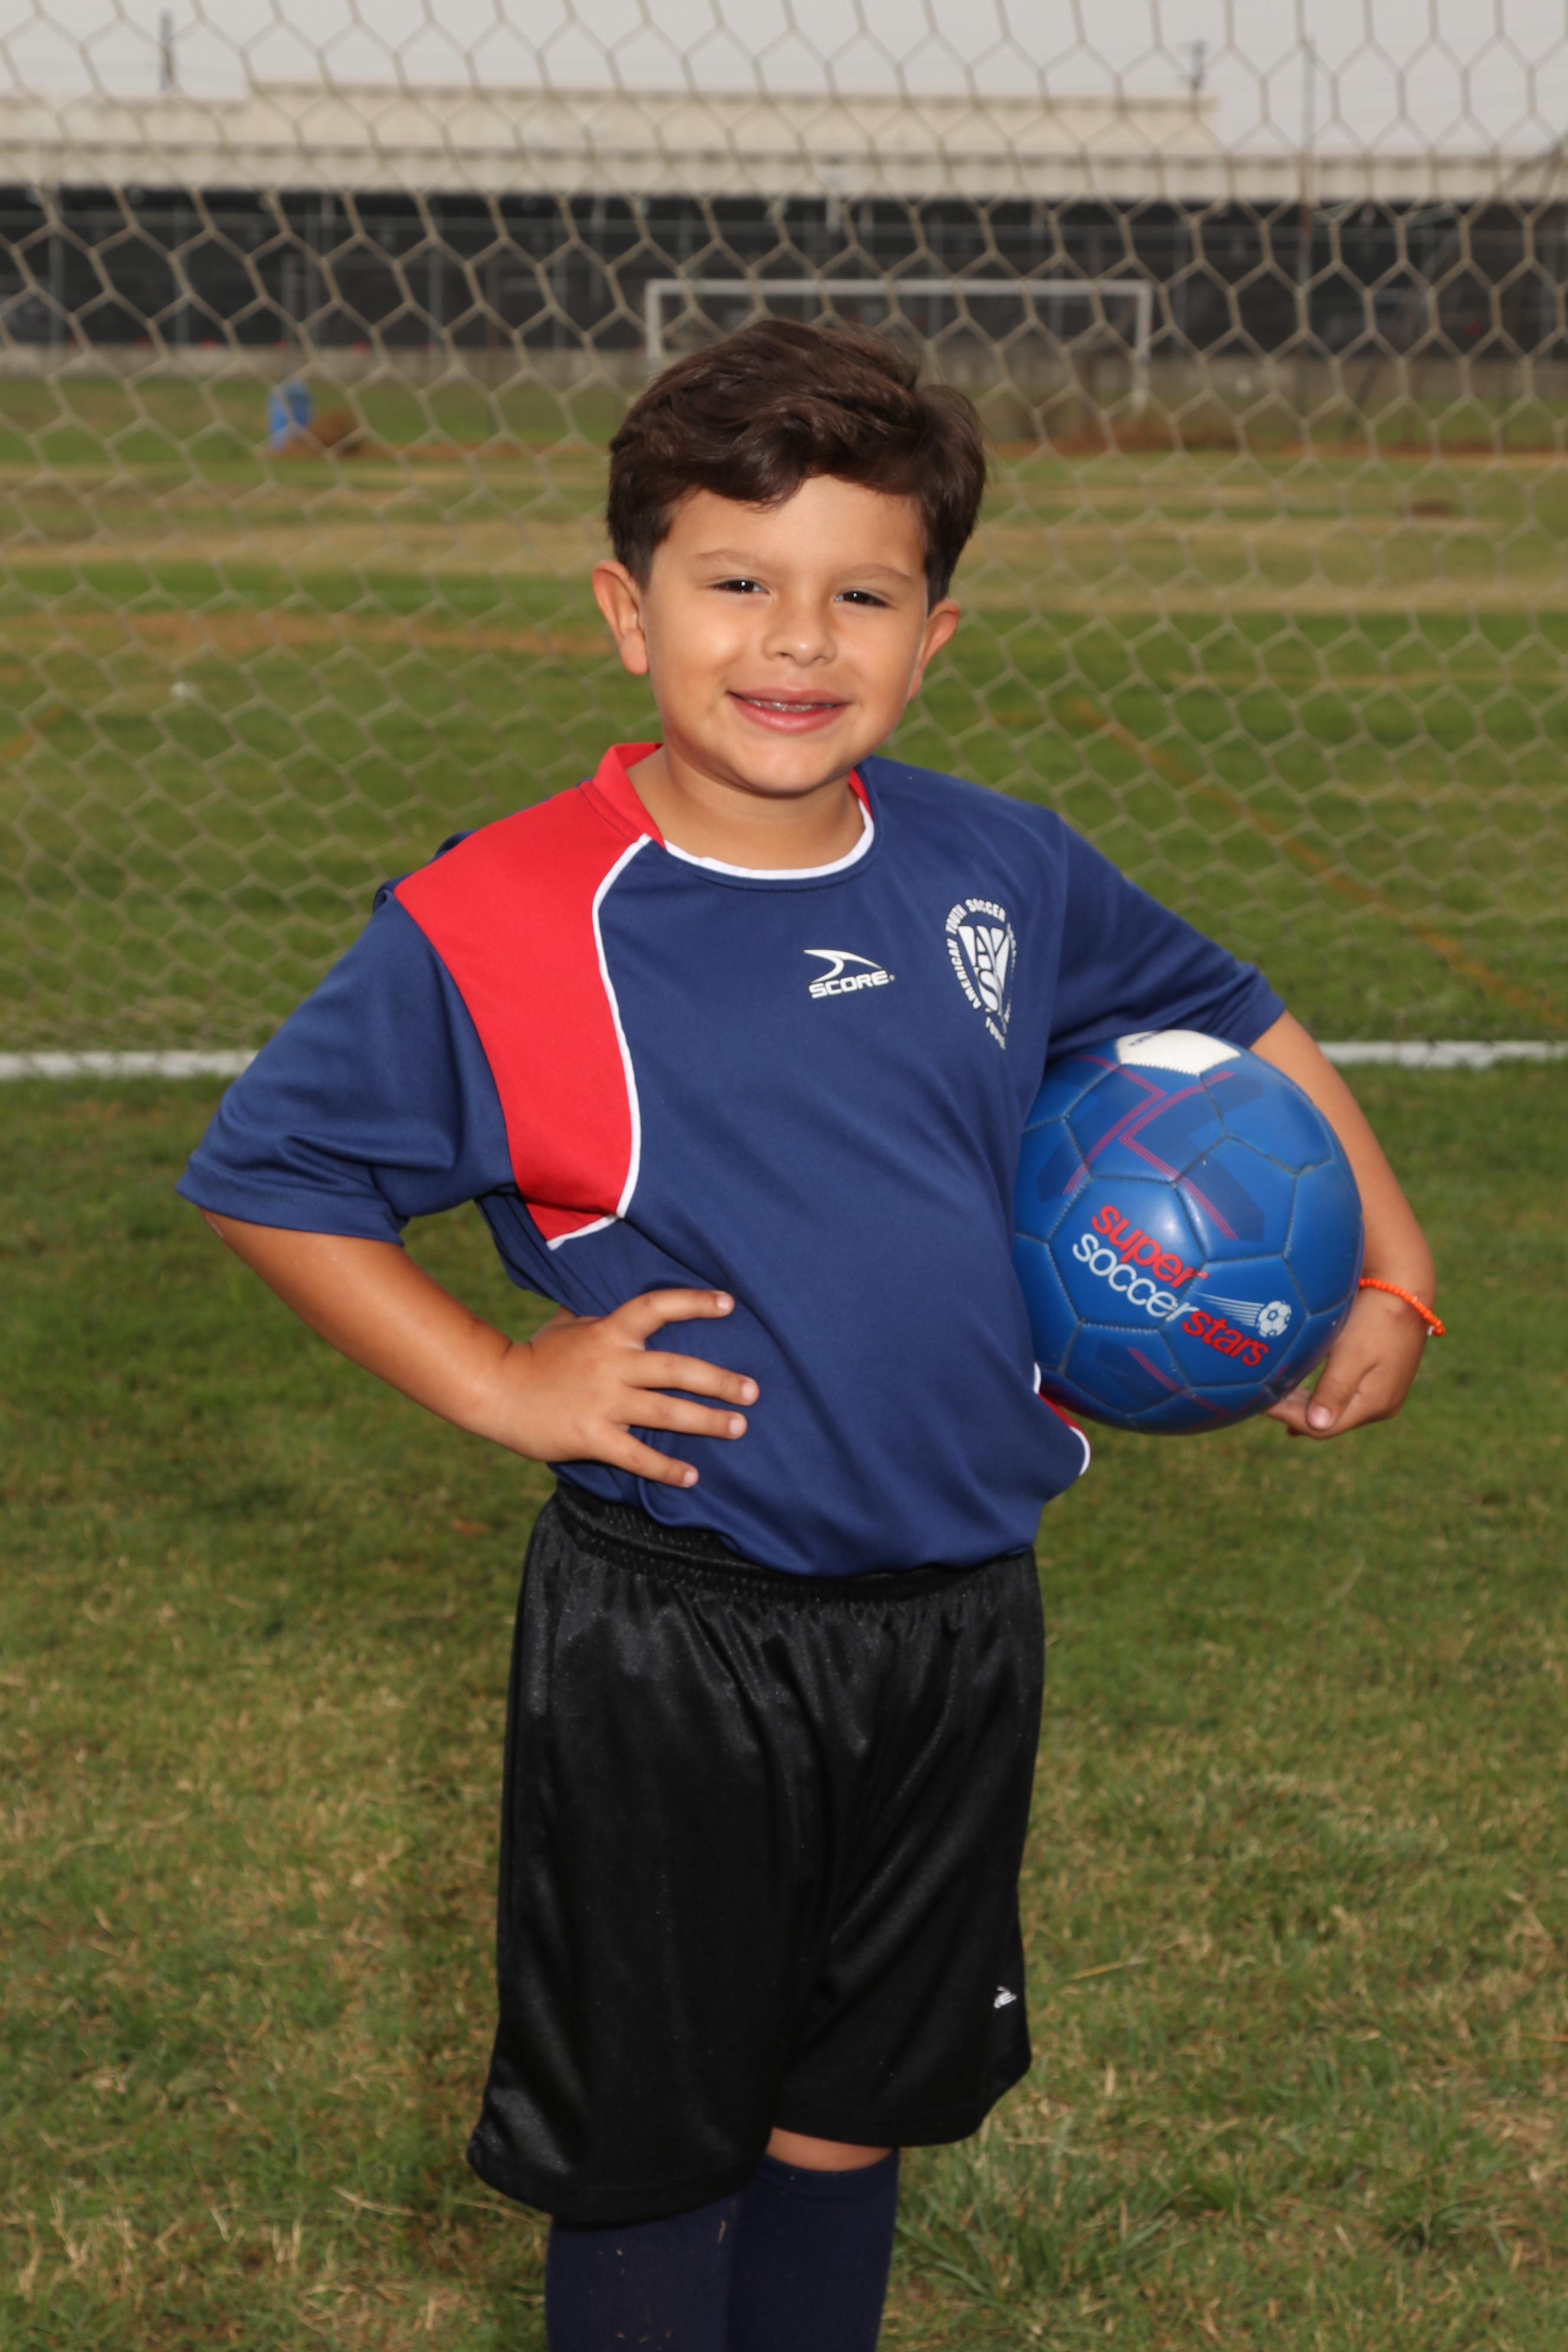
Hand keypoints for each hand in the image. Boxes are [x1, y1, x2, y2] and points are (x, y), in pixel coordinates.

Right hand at [480, 1288, 757, 1487]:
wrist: (494, 1390)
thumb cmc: (534, 1356)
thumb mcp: (567, 1325)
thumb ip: (600, 1318)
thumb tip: (623, 1304)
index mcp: (607, 1333)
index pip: (656, 1308)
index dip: (694, 1303)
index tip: (730, 1305)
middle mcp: (611, 1365)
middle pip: (675, 1370)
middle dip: (719, 1381)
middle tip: (753, 1391)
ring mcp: (602, 1402)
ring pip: (665, 1412)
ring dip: (706, 1421)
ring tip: (739, 1428)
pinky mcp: (590, 1437)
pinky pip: (636, 1455)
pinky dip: (665, 1468)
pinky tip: (692, 1477)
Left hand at [1265, 1283, 1431, 1439]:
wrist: (1405, 1289)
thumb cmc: (1375, 1318)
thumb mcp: (1351, 1353)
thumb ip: (1333, 1390)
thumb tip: (1316, 1425)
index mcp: (1375, 1404)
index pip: (1323, 1427)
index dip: (1288, 1417)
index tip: (1260, 1404)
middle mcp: (1382, 1406)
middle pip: (1329, 1422)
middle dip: (1294, 1412)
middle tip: (1261, 1400)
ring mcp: (1384, 1394)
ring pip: (1336, 1410)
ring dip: (1306, 1405)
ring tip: (1276, 1401)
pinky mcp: (1382, 1380)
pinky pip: (1344, 1397)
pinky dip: (1320, 1396)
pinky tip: (1304, 1397)